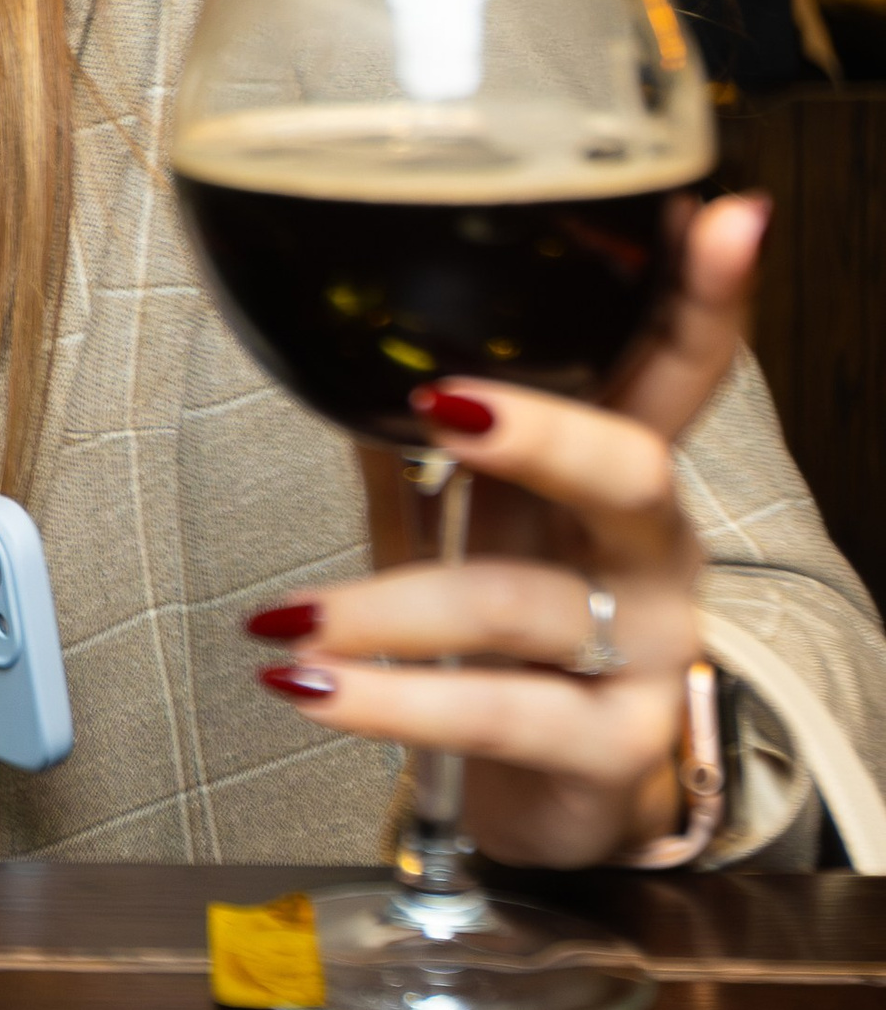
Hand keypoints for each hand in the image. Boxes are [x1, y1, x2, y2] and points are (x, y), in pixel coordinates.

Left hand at [250, 196, 767, 866]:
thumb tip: (341, 331)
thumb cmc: (514, 635)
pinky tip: (310, 685)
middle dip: (540, 428)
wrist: (553, 795)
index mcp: (616, 470)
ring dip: (383, 606)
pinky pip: (499, 712)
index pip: (677, 365)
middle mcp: (650, 549)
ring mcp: (647, 649)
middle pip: (631, 465)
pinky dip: (385, 699)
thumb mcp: (478, 522)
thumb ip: (429, 440)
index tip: (721, 213)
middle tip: (441, 402)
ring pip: (522, 603)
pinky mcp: (614, 746)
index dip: (706, 292)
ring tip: (288, 617)